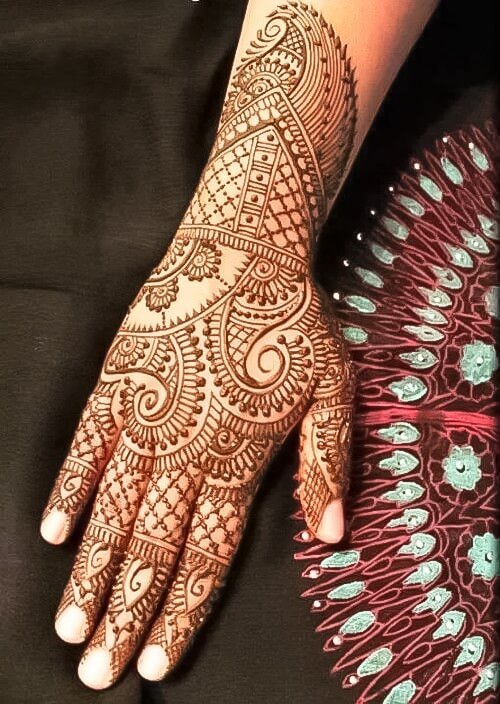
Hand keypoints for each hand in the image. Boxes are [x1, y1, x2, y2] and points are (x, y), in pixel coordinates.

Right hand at [40, 2, 354, 689]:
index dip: (179, 613)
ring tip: (69, 626)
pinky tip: (52, 531)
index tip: (156, 663)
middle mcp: (183, 448)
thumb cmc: (289, 325)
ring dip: (88, 572)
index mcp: (237, 458)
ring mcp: (144, 416)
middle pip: (150, 548)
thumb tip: (329, 536)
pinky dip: (67, 491)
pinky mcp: (116, 384)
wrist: (240, 253)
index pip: (204, 555)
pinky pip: (85, 446)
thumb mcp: (333, 390)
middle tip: (97, 673)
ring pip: (110, 510)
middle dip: (124, 614)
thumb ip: (328, 465)